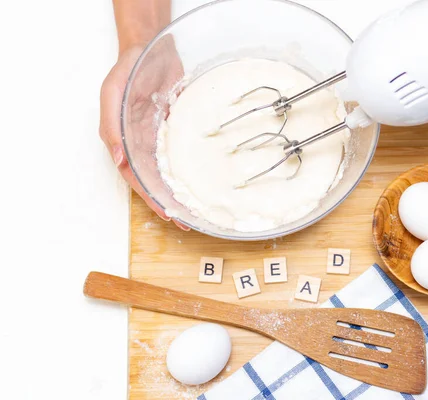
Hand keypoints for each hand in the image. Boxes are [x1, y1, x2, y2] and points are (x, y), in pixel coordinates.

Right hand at [100, 38, 189, 229]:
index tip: (167, 213)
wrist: (152, 49)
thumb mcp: (111, 93)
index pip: (136, 177)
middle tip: (187, 220)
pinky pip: (185, 151)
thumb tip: (119, 158)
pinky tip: (205, 178)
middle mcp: (143, 144)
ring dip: (181, 189)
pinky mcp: (178, 129)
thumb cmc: (127, 70)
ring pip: (171, 169)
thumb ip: (111, 125)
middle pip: (155, 179)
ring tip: (197, 207)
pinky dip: (192, 166)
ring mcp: (161, 137)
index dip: (150, 197)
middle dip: (168, 200)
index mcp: (125, 141)